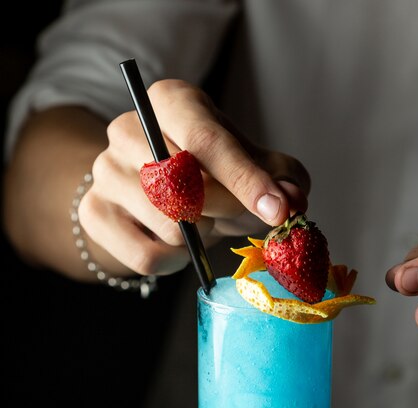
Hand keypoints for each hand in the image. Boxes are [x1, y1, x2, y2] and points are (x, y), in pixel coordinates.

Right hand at [79, 79, 308, 277]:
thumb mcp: (250, 164)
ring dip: (198, 236)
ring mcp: (104, 171)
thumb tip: (292, 200)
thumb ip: (280, 177)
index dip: (246, 180)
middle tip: (232, 211)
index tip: (277, 210)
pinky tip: (179, 246)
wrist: (154, 190)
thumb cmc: (210, 172)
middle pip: (183, 183)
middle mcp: (127, 129)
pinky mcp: (93, 213)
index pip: (206, 140)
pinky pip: (146, 257)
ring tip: (200, 223)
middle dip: (223, 208)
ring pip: (166, 225)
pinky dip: (175, 262)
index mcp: (170, 101)